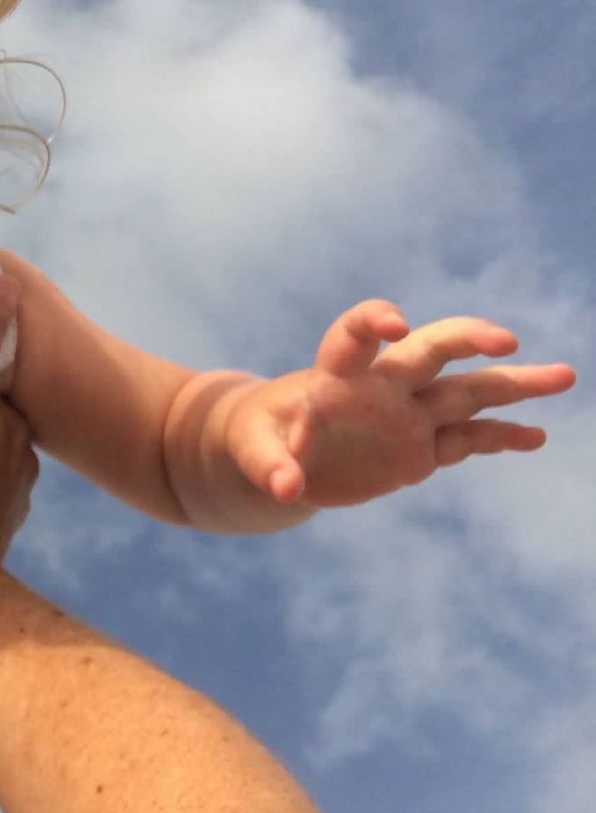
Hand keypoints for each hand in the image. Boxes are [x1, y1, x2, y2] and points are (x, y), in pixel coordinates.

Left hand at [224, 299, 576, 506]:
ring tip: (564, 376)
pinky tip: (536, 436)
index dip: (373, 323)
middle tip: (507, 341)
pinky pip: (467, 438)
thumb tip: (285, 490)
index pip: (356, 335)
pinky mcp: (421, 448)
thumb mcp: (249, 449)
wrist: (276, 453)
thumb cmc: (254, 437)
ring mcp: (408, 414)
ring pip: (466, 391)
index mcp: (335, 374)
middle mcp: (382, 385)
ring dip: (513, 384)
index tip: (395, 323)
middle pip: (431, 350)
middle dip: (467, 339)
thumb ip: (268, 464)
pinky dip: (500, 437)